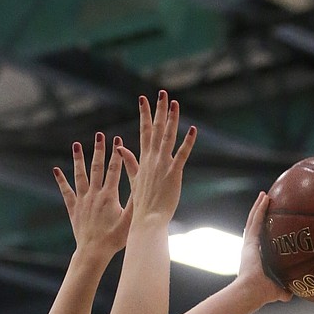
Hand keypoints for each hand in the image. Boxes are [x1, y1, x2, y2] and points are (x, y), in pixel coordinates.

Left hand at [53, 131, 139, 261]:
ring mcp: (82, 200)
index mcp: (109, 196)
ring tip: (76, 145)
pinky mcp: (73, 208)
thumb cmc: (114, 239)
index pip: (114, 170)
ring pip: (80, 175)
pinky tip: (56, 169)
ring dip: (78, 159)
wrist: (93, 252)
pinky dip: (61, 180)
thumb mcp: (129, 221)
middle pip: (97, 168)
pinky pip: (66, 191)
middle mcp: (94, 194)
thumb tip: (141, 186)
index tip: (117, 140)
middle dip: (99, 150)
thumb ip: (134, 203)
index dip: (116, 154)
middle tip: (99, 135)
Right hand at [127, 90, 195, 226]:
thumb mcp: (134, 180)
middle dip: (158, 110)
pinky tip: (193, 129)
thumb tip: (120, 147)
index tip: (143, 99)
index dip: (145, 114)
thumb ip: (130, 162)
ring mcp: (163, 165)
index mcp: (144, 160)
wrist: (147, 220)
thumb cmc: (143, 204)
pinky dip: (187, 142)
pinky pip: (182, 154)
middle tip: (162, 93)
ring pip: (167, 137)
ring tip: (174, 103)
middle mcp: (152, 159)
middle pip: (156, 129)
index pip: (144, 132)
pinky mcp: (173, 173)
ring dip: (171, 119)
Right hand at [236, 192, 291, 306]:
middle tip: (266, 202)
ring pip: (253, 220)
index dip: (263, 230)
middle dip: (260, 214)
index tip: (269, 222)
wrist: (250, 292)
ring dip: (259, 206)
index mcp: (255, 258)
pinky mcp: (249, 241)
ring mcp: (248, 244)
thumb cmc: (261, 294)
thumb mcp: (276, 291)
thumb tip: (292, 294)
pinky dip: (260, 209)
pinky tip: (266, 198)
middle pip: (255, 226)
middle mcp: (250, 249)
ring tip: (265, 195)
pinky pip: (255, 221)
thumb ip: (284, 291)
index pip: (260, 240)